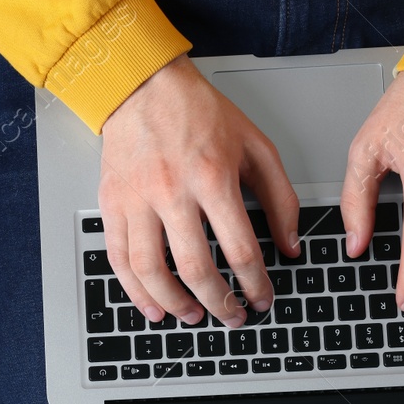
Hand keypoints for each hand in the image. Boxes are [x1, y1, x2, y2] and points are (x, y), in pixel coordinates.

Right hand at [99, 54, 300, 328]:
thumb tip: (291, 244)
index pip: (240, 249)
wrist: (142, 87)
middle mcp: (172, 191)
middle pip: (196, 268)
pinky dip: (135, 290)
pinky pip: (119, 259)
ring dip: (174, 303)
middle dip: (218, 303)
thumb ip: (280, 197)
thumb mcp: (255, 146)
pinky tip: (152, 305)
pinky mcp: (112, 204)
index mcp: (213, 177)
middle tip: (231, 316)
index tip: (261, 299)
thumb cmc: (198, 113)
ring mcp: (137, 200)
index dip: (255, 284)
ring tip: (192, 316)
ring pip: (151, 270)